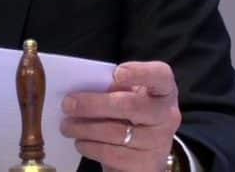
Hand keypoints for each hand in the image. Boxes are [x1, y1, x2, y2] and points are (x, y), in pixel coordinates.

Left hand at [60, 61, 180, 171]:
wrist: (145, 150)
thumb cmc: (131, 112)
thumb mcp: (128, 94)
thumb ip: (114, 86)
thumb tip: (84, 86)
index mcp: (163, 90)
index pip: (160, 75)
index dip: (140, 72)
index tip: (117, 72)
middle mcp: (167, 115)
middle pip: (131, 106)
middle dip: (94, 104)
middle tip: (68, 104)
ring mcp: (159, 142)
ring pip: (117, 133)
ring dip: (85, 128)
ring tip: (67, 125)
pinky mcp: (147, 165)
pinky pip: (113, 155)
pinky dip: (91, 147)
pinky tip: (80, 142)